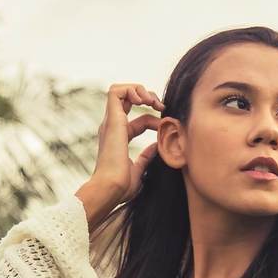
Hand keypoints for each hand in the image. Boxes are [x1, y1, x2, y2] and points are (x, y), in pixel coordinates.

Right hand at [91, 83, 165, 203]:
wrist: (111, 188)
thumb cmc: (122, 186)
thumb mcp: (139, 169)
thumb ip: (146, 157)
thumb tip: (156, 147)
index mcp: (118, 138)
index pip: (139, 121)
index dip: (155, 120)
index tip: (165, 126)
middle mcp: (112, 127)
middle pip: (127, 100)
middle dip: (146, 96)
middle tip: (160, 106)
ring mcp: (111, 122)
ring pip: (119, 90)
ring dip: (139, 90)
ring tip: (152, 101)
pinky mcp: (112, 120)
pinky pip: (116, 92)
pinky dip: (131, 89)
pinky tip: (144, 101)